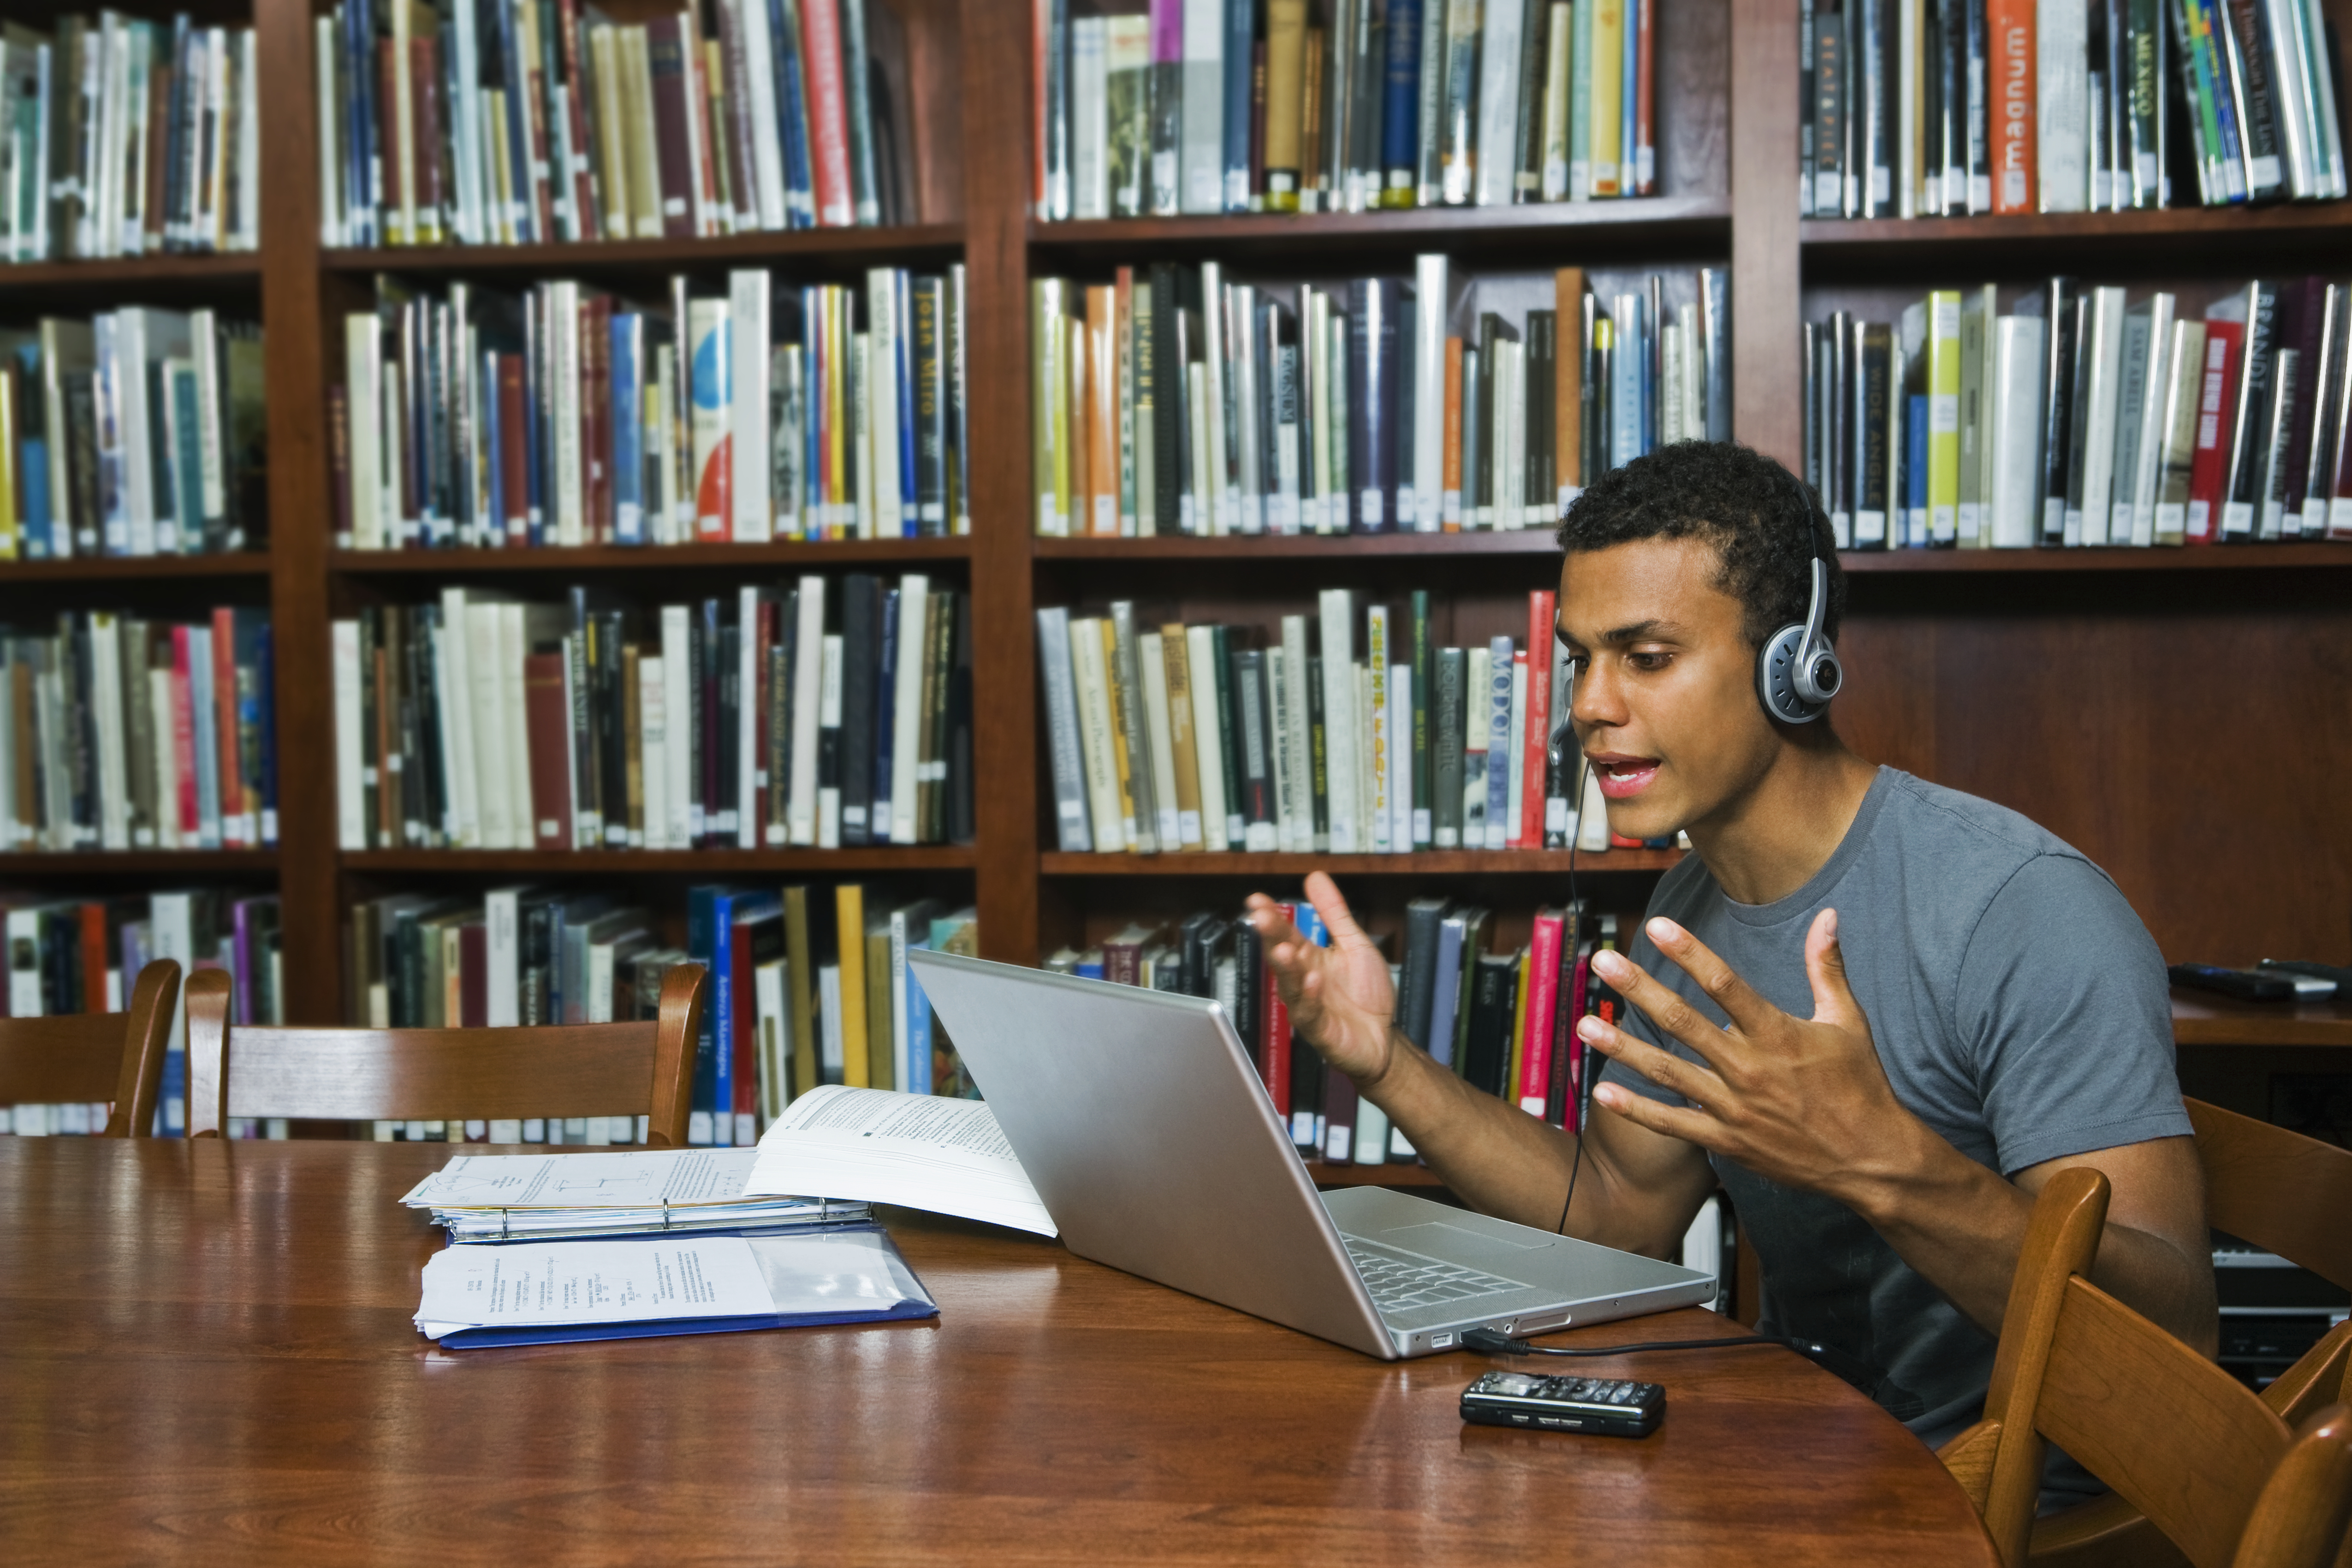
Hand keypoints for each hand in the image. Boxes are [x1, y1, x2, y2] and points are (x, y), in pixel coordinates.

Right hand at [1245, 874, 1399, 1085]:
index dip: (1271, 916)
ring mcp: (1308, 1005)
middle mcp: (1302, 980)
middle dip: (1271, 937)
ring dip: (1286, 968)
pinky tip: (1312, 980)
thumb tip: (1314, 877)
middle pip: (1281, 955)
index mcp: (1308, 958)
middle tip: (1261, 917)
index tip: (1256, 899)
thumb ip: (1334, 913)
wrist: (1383, 1039)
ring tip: (1284, 949)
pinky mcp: (1319, 1030)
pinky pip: (1310, 1013)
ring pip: (1290, 985)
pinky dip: (1309, 997)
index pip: (1284, 933)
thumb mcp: (1354, 944)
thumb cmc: (1366, 995)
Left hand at [1583, 909, 1929, 1210]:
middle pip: (1683, 1022)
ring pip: (1668, 1072)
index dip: (1688, 952)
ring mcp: (1734, 1107)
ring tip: (1583, 1026)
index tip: (1656, 926)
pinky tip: (1602, 1091)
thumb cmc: (1861, 1086)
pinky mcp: (1728, 1140)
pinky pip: (1673, 1124)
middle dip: (1639, 990)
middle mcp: (1749, 1068)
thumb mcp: (1848, 1021)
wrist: (1872, 1159)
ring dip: (1623, 1048)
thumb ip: (1827, 966)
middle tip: (1602, 963)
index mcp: (1777, 1033)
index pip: (1724, 983)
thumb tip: (1826, 915)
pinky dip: (1636, 1109)